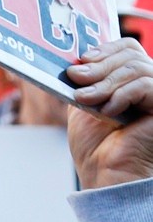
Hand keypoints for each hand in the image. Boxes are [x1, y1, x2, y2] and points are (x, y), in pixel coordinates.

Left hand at [65, 37, 152, 188]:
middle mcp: (151, 84)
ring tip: (85, 99)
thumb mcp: (83, 105)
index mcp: (132, 80)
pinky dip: (121, 95)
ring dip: (105, 83)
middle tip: (75, 78)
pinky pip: (146, 85)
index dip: (105, 49)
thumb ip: (85, 80)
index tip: (82, 60)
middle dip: (99, 66)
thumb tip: (75, 61)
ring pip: (136, 68)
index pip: (129, 47)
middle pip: (131, 54)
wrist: (105, 175)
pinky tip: (108, 111)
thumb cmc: (96, 147)